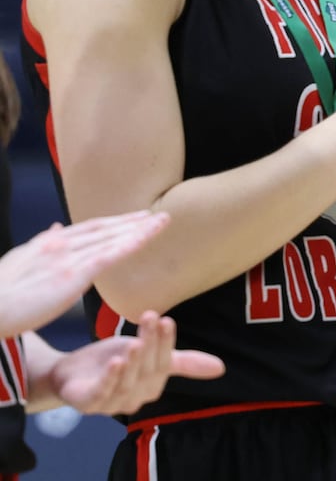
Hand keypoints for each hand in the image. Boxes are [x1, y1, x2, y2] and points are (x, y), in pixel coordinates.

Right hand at [0, 211, 169, 337]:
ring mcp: (68, 258)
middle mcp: (61, 244)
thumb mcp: (18, 260)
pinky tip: (146, 237)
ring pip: (112, 238)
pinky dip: (130, 243)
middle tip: (158, 214)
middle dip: (133, 221)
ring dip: (139, 229)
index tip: (135, 216)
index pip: (90, 228)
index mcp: (49, 242)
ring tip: (162, 221)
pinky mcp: (72, 275)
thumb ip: (42, 243)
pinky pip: (109, 256)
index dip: (115, 221)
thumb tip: (56, 227)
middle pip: (106, 229)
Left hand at [49, 310, 224, 414]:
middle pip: (147, 370)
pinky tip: (116, 362)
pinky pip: (102, 394)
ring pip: (127, 383)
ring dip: (132, 363)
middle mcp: (136, 397)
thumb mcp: (150, 353)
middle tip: (150, 318)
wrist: (71, 373)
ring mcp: (112, 403)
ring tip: (135, 342)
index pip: (165, 362)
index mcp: (154, 384)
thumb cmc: (115, 361)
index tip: (167, 320)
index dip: (167, 342)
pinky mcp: (89, 404)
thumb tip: (222, 368)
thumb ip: (183, 361)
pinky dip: (110, 380)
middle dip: (150, 345)